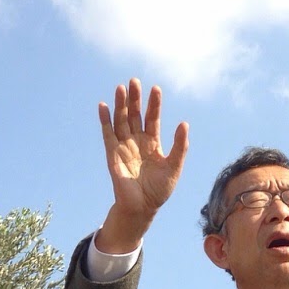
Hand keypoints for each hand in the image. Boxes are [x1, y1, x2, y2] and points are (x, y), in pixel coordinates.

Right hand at [96, 78, 189, 253]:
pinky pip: (108, 135)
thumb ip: (180, 146)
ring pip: (121, 121)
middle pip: (135, 115)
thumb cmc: (159, 189)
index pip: (153, 118)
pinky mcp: (112, 155)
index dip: (154, 104)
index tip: (156, 89)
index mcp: (153, 142)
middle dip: (135, 98)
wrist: (143, 207)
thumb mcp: (174, 166)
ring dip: (120, 105)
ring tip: (120, 88)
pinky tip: (103, 106)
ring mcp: (124, 147)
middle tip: (134, 81)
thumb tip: (184, 123)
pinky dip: (105, 120)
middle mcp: (137, 141)